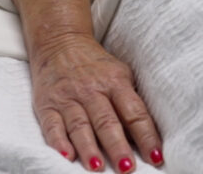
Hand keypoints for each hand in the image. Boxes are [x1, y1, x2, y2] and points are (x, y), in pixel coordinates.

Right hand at [27, 32, 163, 169]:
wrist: (59, 41)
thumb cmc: (96, 66)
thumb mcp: (119, 74)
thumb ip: (130, 102)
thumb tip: (146, 138)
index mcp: (115, 82)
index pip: (134, 112)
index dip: (146, 135)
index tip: (155, 157)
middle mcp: (91, 90)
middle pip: (106, 121)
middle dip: (117, 146)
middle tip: (127, 168)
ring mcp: (67, 97)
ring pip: (79, 125)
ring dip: (89, 148)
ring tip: (97, 167)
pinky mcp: (46, 104)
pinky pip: (52, 125)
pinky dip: (58, 141)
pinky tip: (66, 156)